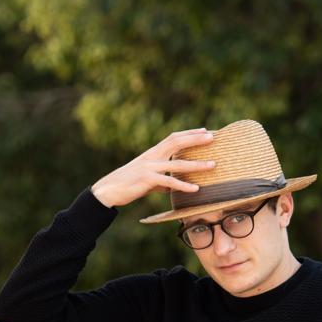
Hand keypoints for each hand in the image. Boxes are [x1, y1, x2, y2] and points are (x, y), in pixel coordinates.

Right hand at [90, 128, 216, 207]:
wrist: (108, 190)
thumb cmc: (127, 184)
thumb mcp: (146, 179)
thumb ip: (160, 180)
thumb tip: (171, 186)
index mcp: (152, 153)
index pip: (173, 138)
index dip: (189, 133)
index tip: (205, 130)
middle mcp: (152, 156)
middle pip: (177, 142)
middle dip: (196, 139)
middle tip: (213, 137)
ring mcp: (149, 167)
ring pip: (177, 164)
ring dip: (196, 165)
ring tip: (213, 165)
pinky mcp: (147, 180)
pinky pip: (169, 183)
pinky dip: (183, 186)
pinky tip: (195, 189)